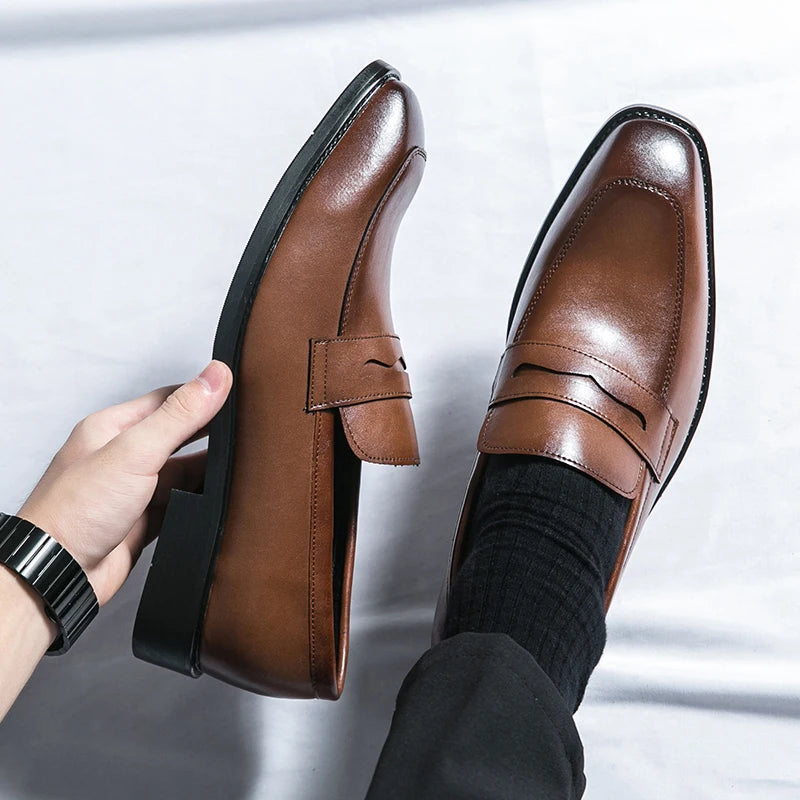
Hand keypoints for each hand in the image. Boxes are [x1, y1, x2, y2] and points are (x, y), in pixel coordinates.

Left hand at [17, 360, 232, 605]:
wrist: (57, 575)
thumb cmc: (77, 511)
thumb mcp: (135, 451)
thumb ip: (180, 415)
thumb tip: (216, 375)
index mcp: (112, 428)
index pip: (167, 400)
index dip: (201, 395)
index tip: (236, 393)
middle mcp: (121, 457)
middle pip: (178, 437)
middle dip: (210, 435)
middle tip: (246, 432)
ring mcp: (132, 491)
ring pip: (182, 474)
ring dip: (207, 473)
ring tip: (241, 468)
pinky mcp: (142, 521)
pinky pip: (181, 505)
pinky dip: (200, 502)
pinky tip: (220, 501)